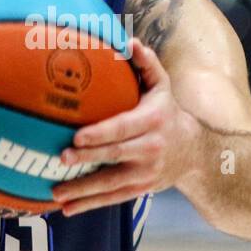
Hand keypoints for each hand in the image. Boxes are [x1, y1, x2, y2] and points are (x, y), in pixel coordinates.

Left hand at [51, 38, 200, 215]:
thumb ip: (146, 64)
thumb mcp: (162, 86)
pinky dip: (90, 204)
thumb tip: (129, 42)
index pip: (124, 128)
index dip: (101, 133)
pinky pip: (113, 198)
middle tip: (61, 158)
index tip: (77, 136)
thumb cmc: (168, 112)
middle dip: (87, 159)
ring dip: (83, 190)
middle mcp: (151, 148)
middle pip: (115, 156)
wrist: (194, 152)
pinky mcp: (141, 189)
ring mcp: (146, 172)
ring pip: (112, 183)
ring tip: (57, 193)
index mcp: (153, 121)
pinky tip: (67, 208)